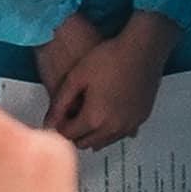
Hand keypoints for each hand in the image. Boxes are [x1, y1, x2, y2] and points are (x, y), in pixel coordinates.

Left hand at [43, 8, 177, 152]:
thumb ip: (59, 103)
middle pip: (86, 143)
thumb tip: (48, 123)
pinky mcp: (141, 119)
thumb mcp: (76, 77)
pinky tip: (108, 111)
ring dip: (93, 133)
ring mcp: (130, 125)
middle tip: (71, 114)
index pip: (68, 136)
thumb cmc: (109, 58)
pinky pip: (121, 134)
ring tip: (88, 112)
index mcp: (94, 118)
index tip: (59, 113)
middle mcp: (113, 128)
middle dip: (74, 133)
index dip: (59, 125)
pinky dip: (111, 129)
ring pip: (104, 142)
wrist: (142, 48)